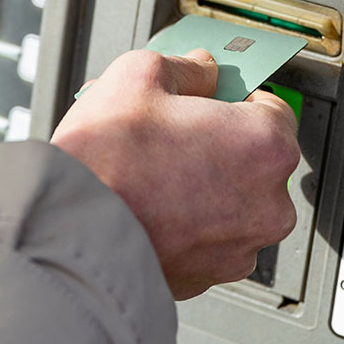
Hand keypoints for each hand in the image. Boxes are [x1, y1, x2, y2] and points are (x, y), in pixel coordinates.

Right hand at [51, 49, 299, 300]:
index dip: (236, 100)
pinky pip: (208, 240)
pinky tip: (150, 207)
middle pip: (254, 161)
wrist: (70, 235)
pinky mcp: (211, 277)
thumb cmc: (107, 162)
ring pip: (232, 204)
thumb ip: (185, 67)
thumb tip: (200, 71)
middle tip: (170, 137)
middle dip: (218, 146)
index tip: (210, 102)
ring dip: (204, 188)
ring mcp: (242, 248)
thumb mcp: (139, 76)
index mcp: (266, 147)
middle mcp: (268, 204)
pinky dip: (188, 225)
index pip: (274, 109)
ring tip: (152, 174)